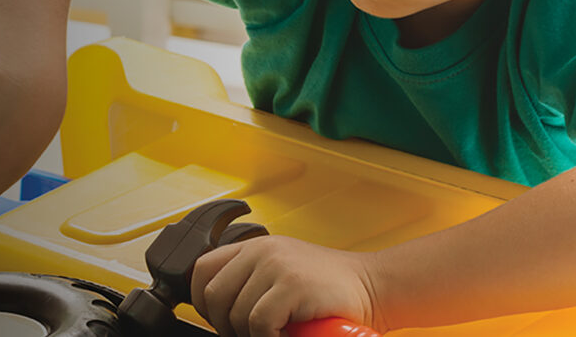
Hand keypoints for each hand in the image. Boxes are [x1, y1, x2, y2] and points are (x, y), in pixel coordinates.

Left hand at [190, 235, 381, 336]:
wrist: (372, 287)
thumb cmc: (328, 290)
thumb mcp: (281, 274)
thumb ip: (251, 281)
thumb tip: (217, 314)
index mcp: (254, 247)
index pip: (202, 269)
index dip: (203, 302)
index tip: (220, 321)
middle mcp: (262, 251)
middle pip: (213, 295)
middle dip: (225, 326)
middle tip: (249, 334)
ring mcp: (276, 265)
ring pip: (235, 314)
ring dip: (252, 335)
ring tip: (276, 333)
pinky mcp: (291, 284)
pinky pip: (259, 323)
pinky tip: (287, 334)